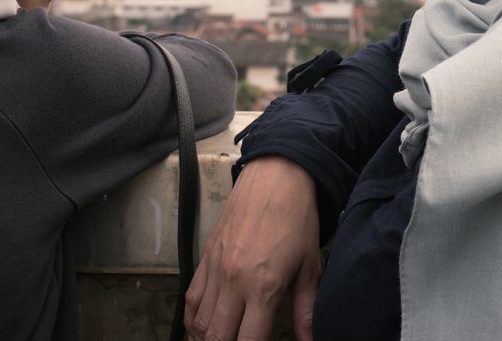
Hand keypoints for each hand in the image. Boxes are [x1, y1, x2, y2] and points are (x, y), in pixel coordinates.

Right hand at [185, 155, 320, 340]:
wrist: (275, 176)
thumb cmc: (297, 219)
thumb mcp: (311, 267)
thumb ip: (306, 312)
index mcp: (263, 287)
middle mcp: (234, 282)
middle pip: (216, 339)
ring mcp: (215, 269)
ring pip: (199, 323)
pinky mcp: (205, 257)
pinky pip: (191, 298)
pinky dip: (192, 321)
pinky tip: (199, 331)